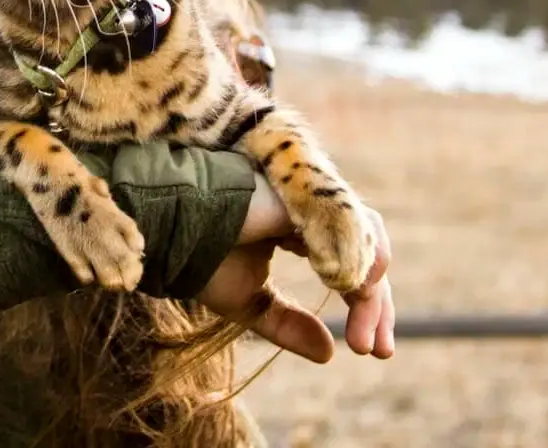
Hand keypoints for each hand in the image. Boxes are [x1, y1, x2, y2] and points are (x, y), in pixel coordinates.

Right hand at [196, 175, 395, 362]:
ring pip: (366, 240)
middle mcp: (308, 212)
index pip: (347, 267)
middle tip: (376, 352)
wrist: (171, 231)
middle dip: (374, 306)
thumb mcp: (251, 303)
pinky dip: (360, 260)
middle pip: (365, 255)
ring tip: (361, 339)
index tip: (368, 350)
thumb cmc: (201, 259)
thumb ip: (289, 325)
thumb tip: (330, 353)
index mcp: (294, 230)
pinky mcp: (305, 193)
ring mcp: (308, 199)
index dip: (364, 307)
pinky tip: (353, 295)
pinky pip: (351, 222)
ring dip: (370, 294)